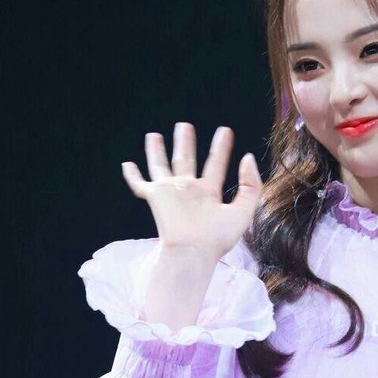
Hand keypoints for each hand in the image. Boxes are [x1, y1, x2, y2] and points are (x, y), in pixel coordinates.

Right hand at [121, 123, 261, 259]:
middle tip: (184, 125)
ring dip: (156, 151)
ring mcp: (170, 193)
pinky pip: (140, 184)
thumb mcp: (244, 210)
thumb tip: (247, 158)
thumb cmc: (217, 238)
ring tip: (154, 135)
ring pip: (161, 165)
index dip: (221, 148)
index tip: (225, 131)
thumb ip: (251, 185)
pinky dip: (132, 175)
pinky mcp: (155, 197)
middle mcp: (188, 191)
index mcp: (209, 194)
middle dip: (184, 143)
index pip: (215, 164)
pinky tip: (127, 164)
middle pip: (185, 160)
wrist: (192, 251)